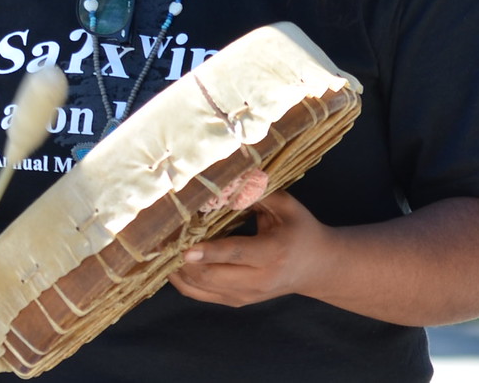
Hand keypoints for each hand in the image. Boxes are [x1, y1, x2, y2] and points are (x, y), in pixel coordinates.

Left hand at [169, 190, 334, 307]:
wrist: (318, 267)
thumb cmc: (299, 229)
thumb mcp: (285, 206)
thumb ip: (255, 192)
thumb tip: (224, 177)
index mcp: (273, 253)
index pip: (236, 254)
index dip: (209, 252)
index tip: (185, 248)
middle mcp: (260, 279)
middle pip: (213, 276)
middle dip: (183, 260)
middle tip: (160, 239)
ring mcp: (247, 294)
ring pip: (202, 288)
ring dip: (178, 270)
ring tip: (160, 248)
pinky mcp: (237, 301)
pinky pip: (201, 295)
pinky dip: (182, 280)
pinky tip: (169, 262)